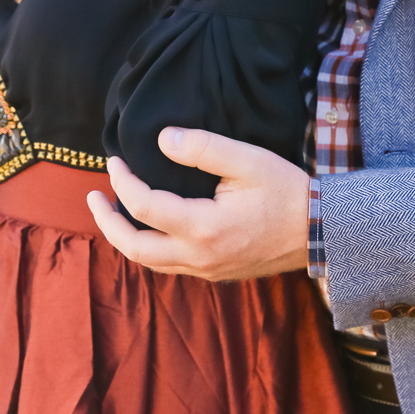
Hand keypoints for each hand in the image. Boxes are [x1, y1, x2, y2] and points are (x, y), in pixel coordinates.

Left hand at [87, 128, 309, 280]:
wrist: (322, 230)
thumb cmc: (286, 190)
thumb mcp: (246, 159)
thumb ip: (201, 147)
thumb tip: (161, 140)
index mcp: (203, 228)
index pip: (144, 207)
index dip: (121, 182)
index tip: (113, 161)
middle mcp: (199, 257)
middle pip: (134, 248)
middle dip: (106, 222)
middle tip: (92, 197)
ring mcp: (207, 270)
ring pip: (150, 263)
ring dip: (125, 238)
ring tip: (112, 212)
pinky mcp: (217, 273)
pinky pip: (170, 266)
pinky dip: (150, 247)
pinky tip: (150, 228)